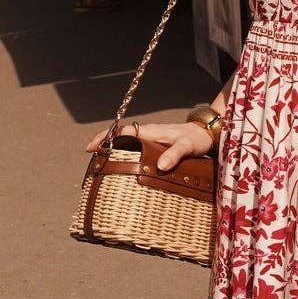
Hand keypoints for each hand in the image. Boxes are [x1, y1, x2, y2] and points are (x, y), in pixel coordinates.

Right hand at [86, 120, 214, 171]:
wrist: (206, 133)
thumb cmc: (196, 139)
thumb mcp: (187, 147)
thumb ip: (175, 154)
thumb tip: (160, 166)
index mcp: (150, 132)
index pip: (122, 133)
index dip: (105, 139)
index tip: (91, 148)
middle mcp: (147, 134)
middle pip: (119, 138)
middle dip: (104, 145)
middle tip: (91, 161)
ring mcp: (150, 140)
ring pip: (126, 143)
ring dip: (113, 151)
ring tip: (101, 165)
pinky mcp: (154, 146)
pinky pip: (135, 148)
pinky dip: (124, 154)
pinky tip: (121, 165)